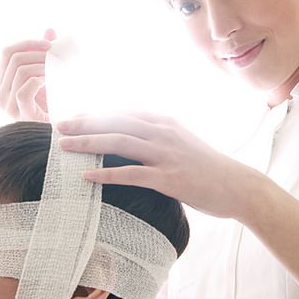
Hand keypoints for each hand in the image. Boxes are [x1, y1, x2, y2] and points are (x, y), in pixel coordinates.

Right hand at [0, 28, 56, 120]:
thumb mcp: (48, 75)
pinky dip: (39, 80)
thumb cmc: (54, 105)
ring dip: (42, 65)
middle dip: (38, 52)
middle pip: (13, 58)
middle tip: (57, 55)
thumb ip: (45, 54)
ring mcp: (7, 105)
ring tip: (58, 68)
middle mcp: (0, 93)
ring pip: (20, 71)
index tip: (48, 43)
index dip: (26, 43)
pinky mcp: (19, 114)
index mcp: (3, 82)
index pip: (6, 52)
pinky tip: (51, 81)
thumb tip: (50, 29)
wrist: (60, 131)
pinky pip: (23, 89)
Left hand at [56, 112, 255, 218]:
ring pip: (119, 143)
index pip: (124, 112)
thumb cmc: (210, 168)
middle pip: (116, 122)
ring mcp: (166, 155)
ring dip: (88, 143)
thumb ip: (160, 137)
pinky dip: (106, 174)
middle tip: (59, 125)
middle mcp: (163, 133)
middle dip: (85, 122)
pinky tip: (86, 176)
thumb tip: (135, 138)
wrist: (238, 186)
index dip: (97, 112)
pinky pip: (130, 174)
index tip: (76, 115)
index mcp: (166, 122)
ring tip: (64, 146)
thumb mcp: (184, 143)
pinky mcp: (168, 179)